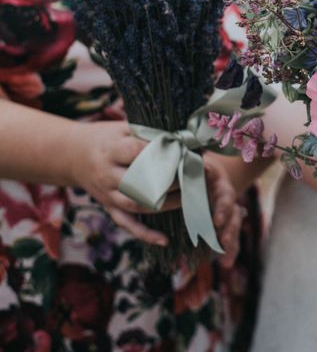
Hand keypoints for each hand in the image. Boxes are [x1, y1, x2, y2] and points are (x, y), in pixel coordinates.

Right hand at [70, 120, 177, 245]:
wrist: (73, 155)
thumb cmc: (107, 138)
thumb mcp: (122, 128)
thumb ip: (147, 131)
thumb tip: (180, 135)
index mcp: (111, 150)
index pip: (136, 152)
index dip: (161, 152)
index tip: (183, 150)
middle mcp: (107, 174)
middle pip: (139, 181)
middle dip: (168, 180)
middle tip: (192, 174)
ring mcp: (107, 194)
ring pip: (136, 204)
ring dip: (164, 204)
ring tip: (188, 198)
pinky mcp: (109, 207)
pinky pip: (126, 223)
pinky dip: (145, 234)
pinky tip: (164, 240)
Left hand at [204, 154, 242, 268]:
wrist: (200, 174)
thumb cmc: (195, 169)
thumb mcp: (195, 165)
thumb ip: (198, 167)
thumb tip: (203, 165)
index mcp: (222, 187)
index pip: (225, 199)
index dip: (222, 210)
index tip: (215, 222)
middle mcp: (229, 202)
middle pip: (234, 216)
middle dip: (229, 230)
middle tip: (223, 241)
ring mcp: (228, 215)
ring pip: (234, 230)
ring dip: (231, 244)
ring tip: (226, 261)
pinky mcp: (223, 226)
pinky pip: (229, 241)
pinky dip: (229, 252)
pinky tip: (226, 264)